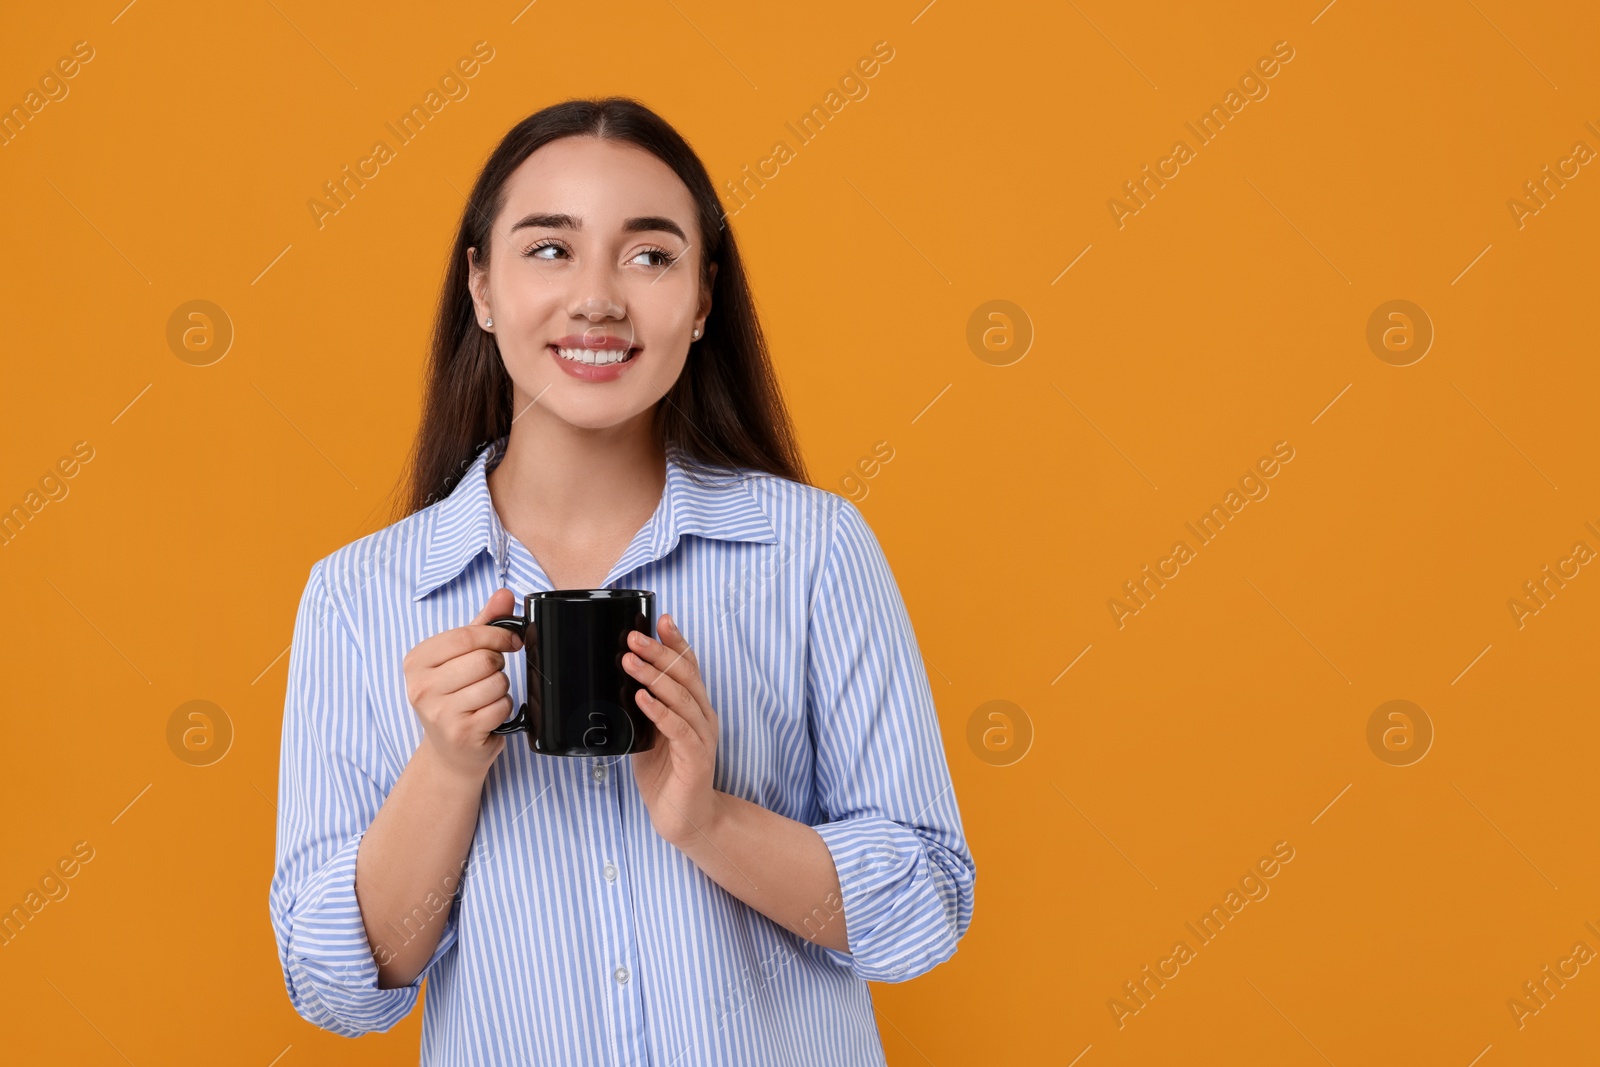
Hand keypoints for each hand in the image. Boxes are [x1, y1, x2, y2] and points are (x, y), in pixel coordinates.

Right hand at [401, 588, 523, 782]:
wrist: (450, 752)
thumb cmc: (456, 696)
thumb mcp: (462, 656)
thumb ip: (483, 623)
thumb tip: (505, 593)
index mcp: (416, 661)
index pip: (465, 635)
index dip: (496, 635)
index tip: (511, 640)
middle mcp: (421, 687)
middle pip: (483, 659)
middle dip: (498, 665)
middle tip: (489, 675)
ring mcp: (439, 713)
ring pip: (496, 682)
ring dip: (501, 688)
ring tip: (485, 696)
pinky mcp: (462, 733)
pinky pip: (501, 706)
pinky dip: (504, 708)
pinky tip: (488, 714)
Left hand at [624, 613, 720, 848]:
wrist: (684, 818)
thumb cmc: (665, 774)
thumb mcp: (649, 732)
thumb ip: (641, 707)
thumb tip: (615, 679)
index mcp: (694, 706)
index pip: (689, 666)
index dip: (676, 641)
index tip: (660, 619)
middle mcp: (703, 716)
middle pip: (685, 675)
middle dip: (659, 652)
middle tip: (633, 638)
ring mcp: (702, 736)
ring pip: (682, 697)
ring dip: (654, 677)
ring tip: (630, 661)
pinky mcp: (696, 758)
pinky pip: (678, 729)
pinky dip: (659, 711)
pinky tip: (642, 699)